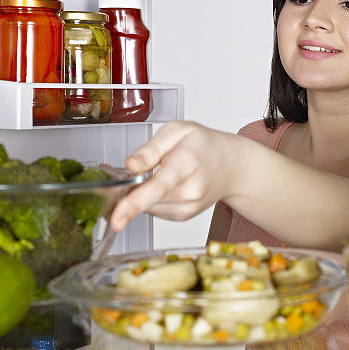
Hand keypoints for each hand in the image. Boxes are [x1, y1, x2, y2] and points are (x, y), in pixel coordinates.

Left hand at [109, 121, 240, 231]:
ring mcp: (188, 207)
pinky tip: (163, 184)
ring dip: (141, 193)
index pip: (158, 187)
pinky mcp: (183, 216)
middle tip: (136, 168)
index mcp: (186, 164)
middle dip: (129, 189)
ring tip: (159, 171)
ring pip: (148, 206)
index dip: (133, 204)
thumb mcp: (177, 131)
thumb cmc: (203, 145)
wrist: (232, 166)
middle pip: (147, 199)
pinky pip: (155, 210)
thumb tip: (130, 165)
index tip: (116, 219)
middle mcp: (190, 191)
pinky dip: (150, 199)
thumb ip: (150, 149)